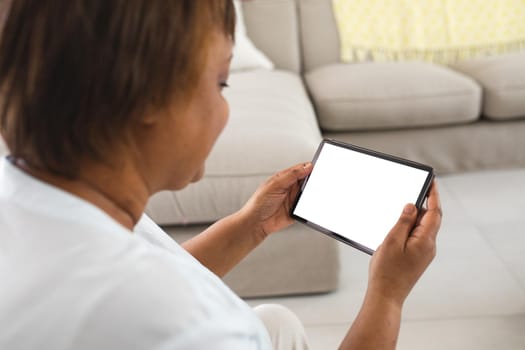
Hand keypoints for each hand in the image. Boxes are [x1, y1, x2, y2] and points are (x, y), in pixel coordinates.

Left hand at [239, 162, 312, 238]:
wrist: (256, 223)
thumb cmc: (259, 202)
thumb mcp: (275, 184)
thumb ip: (291, 175)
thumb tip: (306, 167)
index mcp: (284, 178)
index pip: (300, 169)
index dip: (309, 168)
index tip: (318, 168)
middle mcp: (289, 188)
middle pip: (307, 181)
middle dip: (313, 181)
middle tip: (318, 182)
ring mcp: (293, 200)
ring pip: (308, 194)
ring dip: (312, 194)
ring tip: (313, 195)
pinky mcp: (296, 211)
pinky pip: (307, 207)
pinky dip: (310, 206)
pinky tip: (310, 205)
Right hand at [367, 181, 441, 306]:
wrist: (386, 295)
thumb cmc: (387, 271)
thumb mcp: (392, 241)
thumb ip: (404, 222)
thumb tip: (412, 206)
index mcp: (425, 241)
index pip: (434, 212)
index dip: (434, 195)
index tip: (432, 181)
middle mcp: (429, 246)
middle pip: (431, 219)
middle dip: (424, 203)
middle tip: (416, 189)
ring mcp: (424, 253)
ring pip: (423, 228)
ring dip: (415, 216)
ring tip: (401, 207)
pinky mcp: (417, 258)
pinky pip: (417, 236)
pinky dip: (410, 227)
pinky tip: (398, 226)